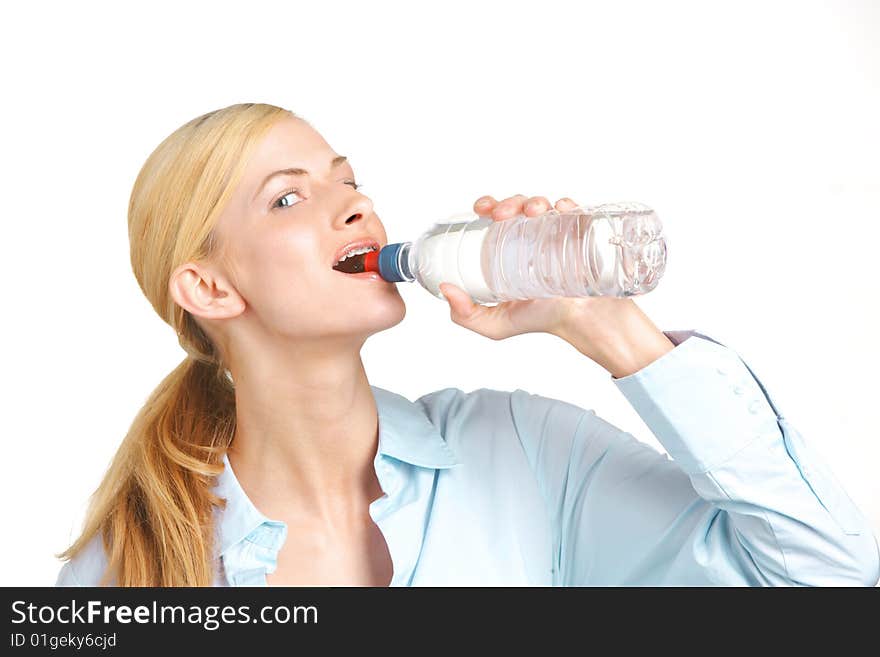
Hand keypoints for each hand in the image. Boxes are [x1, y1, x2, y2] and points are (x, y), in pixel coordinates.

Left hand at [439, 194, 673, 376]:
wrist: (581, 324)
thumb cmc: (542, 321)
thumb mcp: (495, 324)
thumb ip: (465, 315)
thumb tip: (444, 289)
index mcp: (511, 249)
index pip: (497, 218)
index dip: (488, 205)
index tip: (480, 209)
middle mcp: (534, 237)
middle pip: (519, 207)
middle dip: (509, 202)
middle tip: (501, 215)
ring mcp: (559, 233)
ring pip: (545, 205)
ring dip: (534, 201)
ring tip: (532, 212)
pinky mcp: (584, 234)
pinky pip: (576, 212)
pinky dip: (567, 205)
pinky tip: (561, 210)